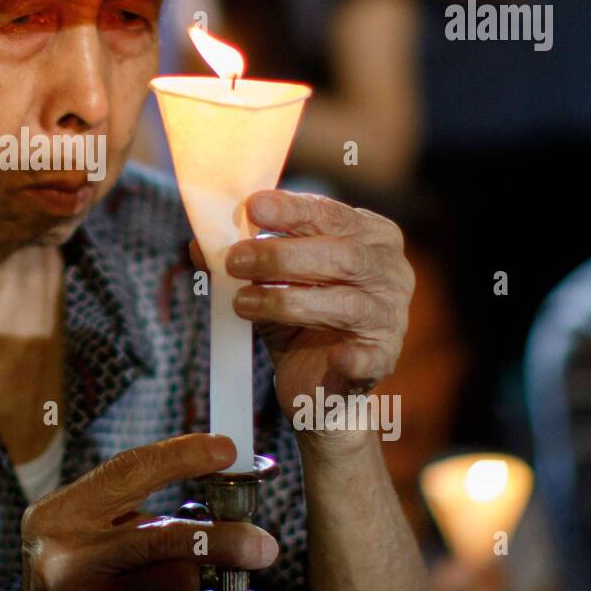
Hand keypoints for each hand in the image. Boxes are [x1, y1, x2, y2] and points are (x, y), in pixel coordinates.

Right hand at [1, 433, 275, 590]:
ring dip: (205, 580)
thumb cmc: (77, 564)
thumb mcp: (85, 521)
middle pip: (164, 538)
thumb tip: (217, 469)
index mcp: (61, 515)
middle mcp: (70, 561)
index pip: (129, 472)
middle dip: (224, 539)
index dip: (182, 457)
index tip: (226, 451)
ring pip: (181, 582)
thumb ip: (133, 500)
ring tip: (202, 579)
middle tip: (263, 544)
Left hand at [195, 190, 413, 453]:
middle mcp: (389, 271)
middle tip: (235, 260)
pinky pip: (369, 357)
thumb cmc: (299, 317)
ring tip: (242, 303)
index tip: (252, 207)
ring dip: (287, 301)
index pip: (332, 214)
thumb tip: (199, 245)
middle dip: (280, 256)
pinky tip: (336, 357)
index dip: (292, 210)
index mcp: (369, 236)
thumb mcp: (268, 282)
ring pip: (345, 303)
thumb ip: (240, 260)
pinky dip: (352, 357)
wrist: (320, 383)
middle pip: (340, 255)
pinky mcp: (382, 359)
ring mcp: (391, 316)